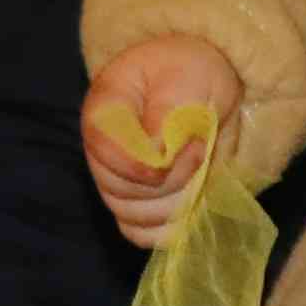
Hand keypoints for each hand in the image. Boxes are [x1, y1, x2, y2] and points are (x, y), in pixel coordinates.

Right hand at [81, 40, 240, 246]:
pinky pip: (140, 234)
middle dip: (169, 179)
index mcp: (105, 111)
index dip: (140, 162)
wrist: (202, 86)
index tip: (179, 152)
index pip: (103, 149)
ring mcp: (116, 182)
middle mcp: (102, 151)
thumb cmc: (189, 72)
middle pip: (118, 190)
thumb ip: (167, 112)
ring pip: (132, 216)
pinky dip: (169, 228)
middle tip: (198, 151)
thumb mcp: (185, 77)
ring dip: (174, 202)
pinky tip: (191, 206)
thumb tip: (157, 155)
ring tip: (198, 172)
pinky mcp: (137, 204)